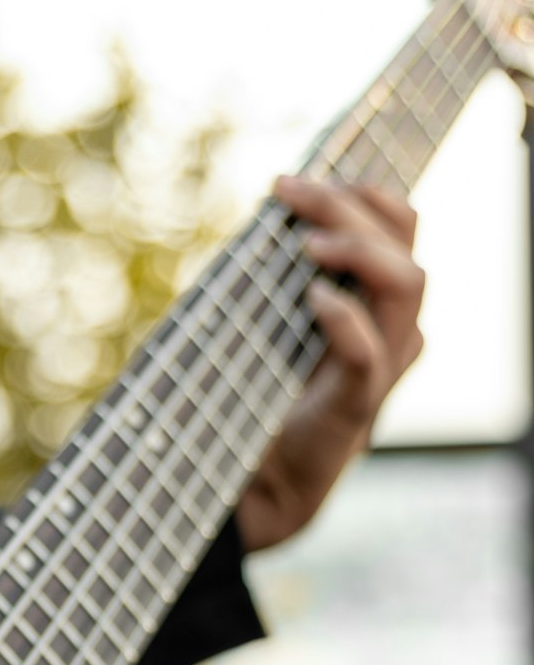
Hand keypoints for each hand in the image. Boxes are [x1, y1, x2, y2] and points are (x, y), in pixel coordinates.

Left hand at [236, 175, 425, 551]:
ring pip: (406, 285)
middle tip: (289, 191)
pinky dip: (345, 318)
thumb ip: (283, 280)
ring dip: (356, 249)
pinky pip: (370, 352)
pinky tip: (312, 299)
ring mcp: (381, 370)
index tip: (298, 179)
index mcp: (377, 307)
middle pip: (405, 243)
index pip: (401, 227)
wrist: (258, 486)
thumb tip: (263, 217)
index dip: (362, 192)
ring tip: (304, 242)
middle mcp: (393, 333)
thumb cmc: (262, 403)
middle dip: (348, 203)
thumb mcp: (275, 328)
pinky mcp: (359, 408)